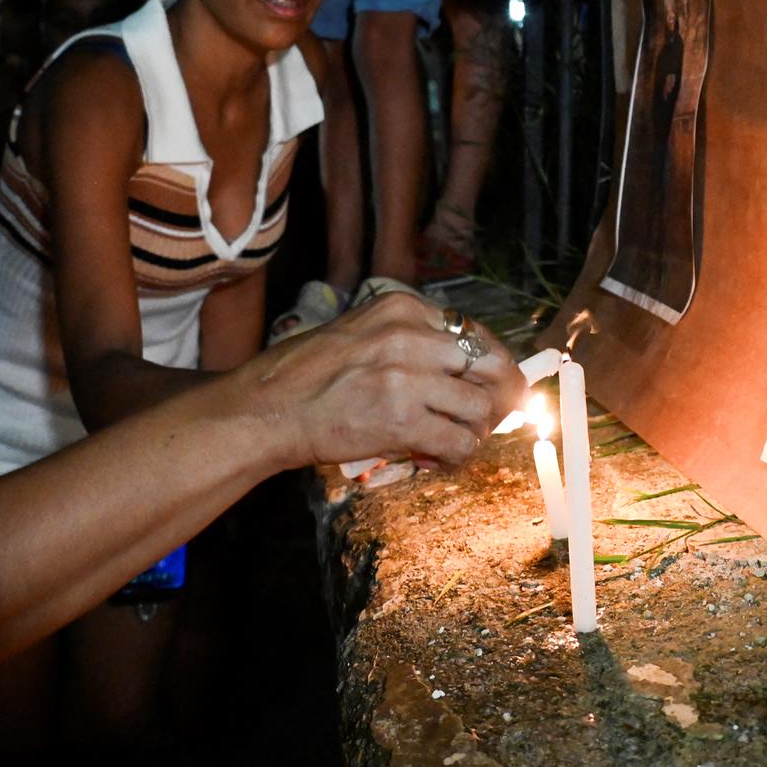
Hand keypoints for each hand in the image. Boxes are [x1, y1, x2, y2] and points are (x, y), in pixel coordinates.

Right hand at [251, 292, 521, 468]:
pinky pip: (459, 442)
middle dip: (500, 395)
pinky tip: (436, 458)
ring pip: (480, 406)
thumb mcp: (361, 332)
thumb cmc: (306, 374)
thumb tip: (461, 369)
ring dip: (475, 430)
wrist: (266, 409)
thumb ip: (409, 341)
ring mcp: (408, 378)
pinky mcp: (403, 421)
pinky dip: (456, 455)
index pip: (473, 332)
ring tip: (455, 439)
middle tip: (493, 416)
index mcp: (401, 308)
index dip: (489, 365)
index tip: (490, 384)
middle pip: (489, 365)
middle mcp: (410, 336)